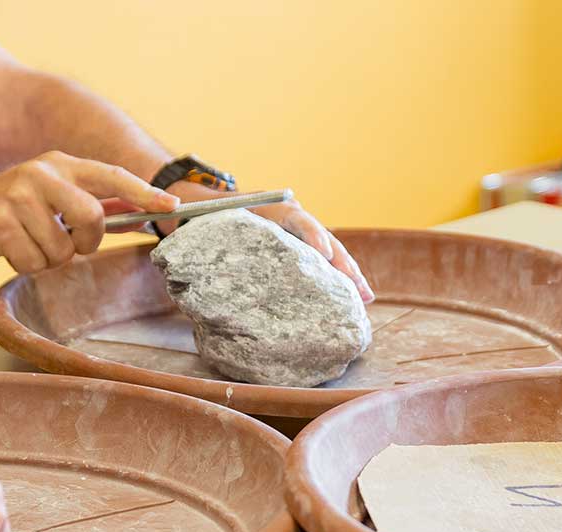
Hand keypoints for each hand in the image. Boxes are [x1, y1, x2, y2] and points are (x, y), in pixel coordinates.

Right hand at [0, 151, 177, 273]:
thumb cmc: (10, 214)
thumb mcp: (50, 199)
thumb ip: (91, 204)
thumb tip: (140, 214)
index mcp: (59, 164)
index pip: (111, 176)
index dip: (144, 193)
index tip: (171, 207)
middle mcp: (40, 173)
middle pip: (92, 217)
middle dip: (85, 241)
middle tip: (66, 242)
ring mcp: (17, 195)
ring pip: (62, 247)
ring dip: (50, 258)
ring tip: (29, 244)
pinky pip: (35, 261)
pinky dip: (27, 266)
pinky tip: (10, 251)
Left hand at [164, 182, 375, 301]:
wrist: (196, 204)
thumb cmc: (197, 214)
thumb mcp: (201, 220)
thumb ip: (208, 237)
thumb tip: (209, 269)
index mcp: (268, 207)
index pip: (296, 219)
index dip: (312, 235)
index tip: (322, 253)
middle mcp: (287, 217)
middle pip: (321, 237)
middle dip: (342, 263)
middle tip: (359, 288)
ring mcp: (293, 232)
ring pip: (327, 251)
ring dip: (347, 273)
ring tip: (366, 296)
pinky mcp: (293, 247)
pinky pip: (319, 261)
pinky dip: (335, 277)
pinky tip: (352, 296)